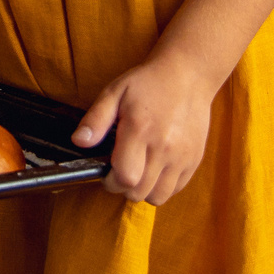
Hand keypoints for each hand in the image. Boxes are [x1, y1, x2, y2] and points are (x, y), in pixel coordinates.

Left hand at [75, 54, 215, 205]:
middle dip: (124, 187)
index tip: (107, 172)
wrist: (188, 76)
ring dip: (144, 190)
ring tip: (139, 170)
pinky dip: (162, 186)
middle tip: (121, 169)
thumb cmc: (148, 83)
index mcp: (140, 130)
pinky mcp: (194, 160)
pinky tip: (155, 168)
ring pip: (158, 197)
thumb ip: (95, 120)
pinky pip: (176, 189)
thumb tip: (79, 142)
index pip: (125, 177)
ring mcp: (182, 156)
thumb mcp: (114, 93)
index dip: (110, 181)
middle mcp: (164, 147)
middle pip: (139, 192)